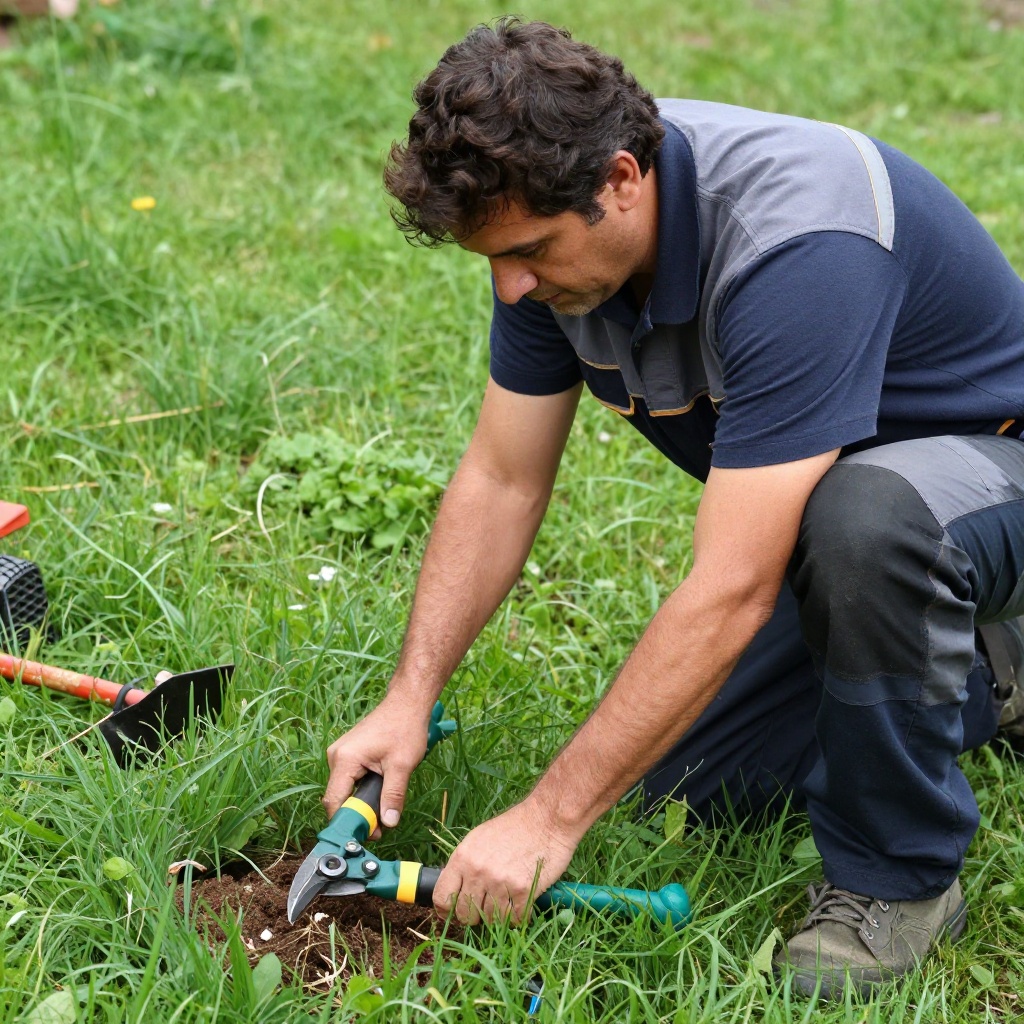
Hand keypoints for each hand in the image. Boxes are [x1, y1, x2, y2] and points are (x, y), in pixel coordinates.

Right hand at [323, 693, 431, 832]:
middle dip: (357, 814)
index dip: (348, 822)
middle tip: (380, 827)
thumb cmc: (404, 728)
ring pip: (344, 789)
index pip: (334, 801)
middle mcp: (336, 756)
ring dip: (361, 802)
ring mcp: (341, 754)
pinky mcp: (348, 754)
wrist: (407, 703)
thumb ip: (393, 795)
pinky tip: (379, 791)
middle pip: (338, 797)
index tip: (367, 834)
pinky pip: (349, 779)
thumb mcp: (402, 765)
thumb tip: (388, 823)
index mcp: (344, 759)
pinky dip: (362, 790)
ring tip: (383, 807)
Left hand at [432, 799, 579, 924]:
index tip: (454, 912)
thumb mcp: (479, 838)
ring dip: (499, 916)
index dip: (446, 909)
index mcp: (463, 857)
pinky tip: (522, 902)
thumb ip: (464, 864)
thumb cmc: (513, 827)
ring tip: (507, 900)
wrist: (546, 819)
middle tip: (485, 906)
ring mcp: (501, 882)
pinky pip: (515, 919)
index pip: (441, 897)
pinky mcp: (523, 890)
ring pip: (491, 920)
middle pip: (465, 914)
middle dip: (473, 916)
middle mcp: (478, 871)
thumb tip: (453, 890)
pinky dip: (519, 916)